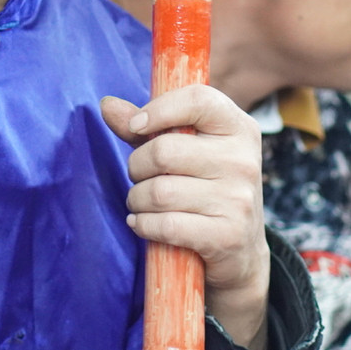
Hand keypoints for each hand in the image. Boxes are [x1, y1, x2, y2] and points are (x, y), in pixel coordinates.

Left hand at [102, 85, 270, 349]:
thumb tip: (106, 104)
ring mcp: (239, 199)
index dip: (158, 110)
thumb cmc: (203, 188)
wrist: (240, 252)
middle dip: (137, 166)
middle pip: (164, 151)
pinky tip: (141, 223)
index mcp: (238, 127)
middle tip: (139, 176)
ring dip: (137, 199)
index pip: (198, 100)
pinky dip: (143, 225)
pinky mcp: (227, 236)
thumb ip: (146, 127)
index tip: (136, 126)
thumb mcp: (183, 150)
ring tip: (141, 202)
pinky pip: (165, 225)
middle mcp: (243, 160)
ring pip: (159, 192)